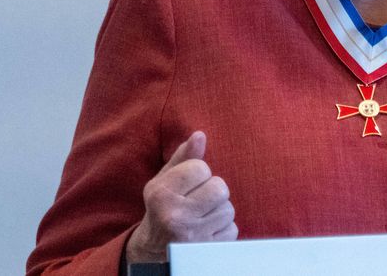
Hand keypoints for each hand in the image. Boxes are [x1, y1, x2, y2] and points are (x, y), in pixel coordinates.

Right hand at [125, 131, 236, 263]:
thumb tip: (200, 135)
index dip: (199, 174)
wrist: (153, 250)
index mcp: (160, 194)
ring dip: (218, 211)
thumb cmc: (163, 207)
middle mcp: (174, 216)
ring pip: (228, 209)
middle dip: (212, 191)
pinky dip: (223, 229)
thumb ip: (183, 157)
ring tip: (200, 216)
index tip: (188, 185)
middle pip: (219, 188)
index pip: (201, 168)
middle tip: (197, 201)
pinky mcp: (206, 252)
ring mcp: (191, 236)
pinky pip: (232, 229)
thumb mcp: (165, 181)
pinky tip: (205, 231)